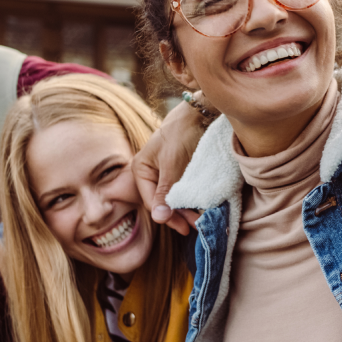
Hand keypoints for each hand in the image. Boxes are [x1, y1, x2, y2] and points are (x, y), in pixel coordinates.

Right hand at [133, 102, 205, 235]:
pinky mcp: (178, 172)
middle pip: (162, 202)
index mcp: (140, 170)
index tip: (184, 227)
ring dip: (186, 210)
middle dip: (178, 215)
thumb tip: (158, 218)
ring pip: (173, 199)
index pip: (151, 201)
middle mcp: (149, 173)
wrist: (200, 114)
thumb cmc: (182, 134)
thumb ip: (165, 191)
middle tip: (195, 226)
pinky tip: (200, 208)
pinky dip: (190, 200)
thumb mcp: (172, 165)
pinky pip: (182, 191)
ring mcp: (164, 173)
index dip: (167, 216)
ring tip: (200, 220)